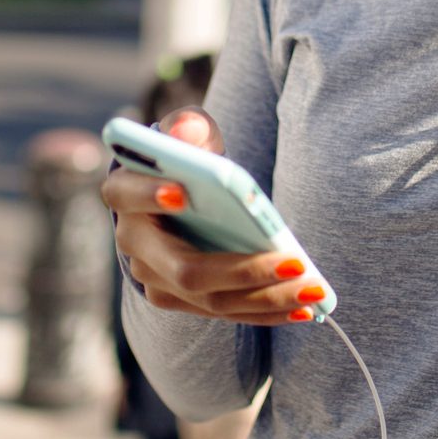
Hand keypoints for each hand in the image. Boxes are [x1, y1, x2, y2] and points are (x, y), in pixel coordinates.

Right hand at [101, 107, 329, 325]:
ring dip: (267, 298)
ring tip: (312, 290)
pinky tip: (305, 307)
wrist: (183, 198)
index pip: (126, 194)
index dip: (149, 195)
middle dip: (244, 271)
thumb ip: (189, 126)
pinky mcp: (183, 301)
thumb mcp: (190, 135)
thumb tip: (187, 131)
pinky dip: (268, 310)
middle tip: (295, 263)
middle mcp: (135, 246)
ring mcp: (158, 280)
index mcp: (125, 193)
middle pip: (186, 269)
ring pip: (212, 300)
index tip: (181, 193)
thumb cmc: (190, 161)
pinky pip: (227, 312)